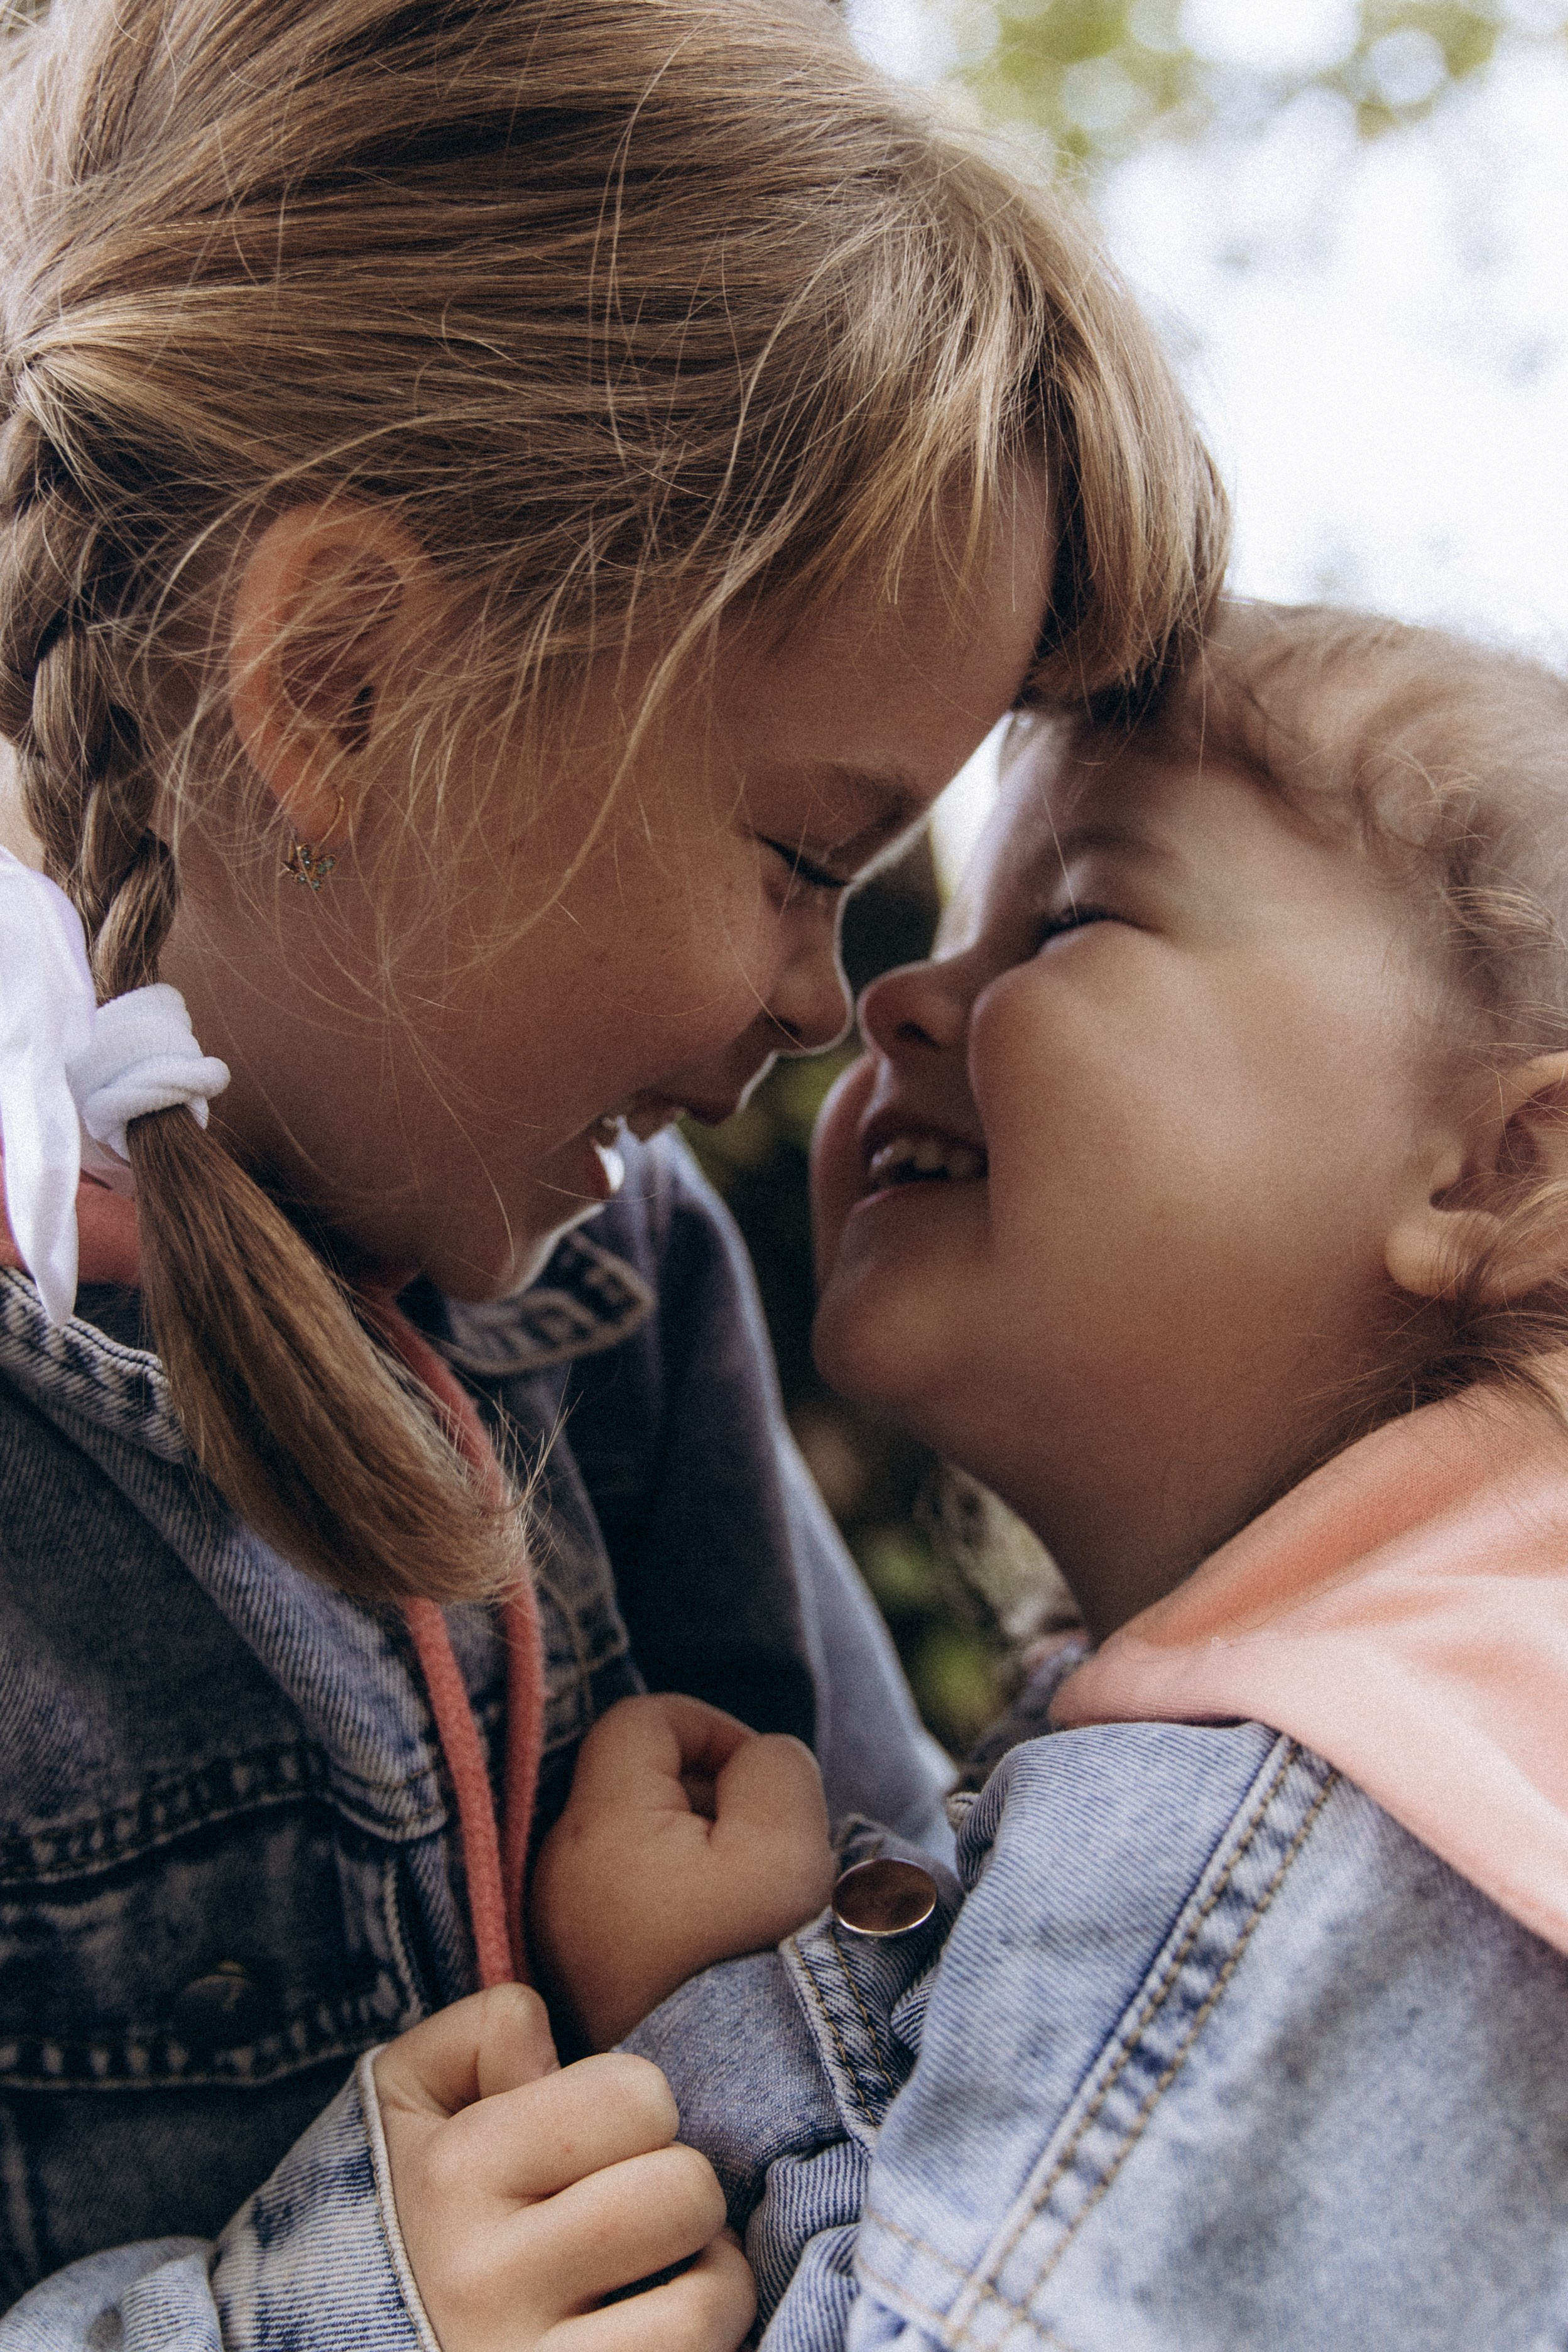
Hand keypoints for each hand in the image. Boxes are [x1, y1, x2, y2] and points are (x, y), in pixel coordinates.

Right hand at [374, 1984, 754, 2351]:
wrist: (338, 2336)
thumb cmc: (407, 2209)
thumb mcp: (407, 2097)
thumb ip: (479, 2032)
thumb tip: (547, 2040)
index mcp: (453, 2175)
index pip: (636, 2094)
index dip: (635, 2104)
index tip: (596, 2139)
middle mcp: (485, 2277)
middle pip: (682, 2189)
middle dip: (677, 2184)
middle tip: (633, 2203)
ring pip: (705, 2297)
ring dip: (709, 2273)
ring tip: (660, 2266)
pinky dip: (707, 2331)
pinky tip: (663, 2319)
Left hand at [531, 1693, 835, 2049]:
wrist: (725, 2107)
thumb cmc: (756, 1970)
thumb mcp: (789, 1844)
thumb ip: (774, 1767)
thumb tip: (751, 1763)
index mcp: (598, 1827)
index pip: (643, 1719)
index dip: (712, 1730)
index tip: (762, 1789)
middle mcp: (556, 1872)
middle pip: (634, 1782)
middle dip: (707, 1797)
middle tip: (762, 1855)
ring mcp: (558, 1932)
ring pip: (633, 1844)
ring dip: (694, 1855)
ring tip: (743, 1910)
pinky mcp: (575, 1979)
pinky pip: (625, 1903)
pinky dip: (672, 1906)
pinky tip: (715, 1951)